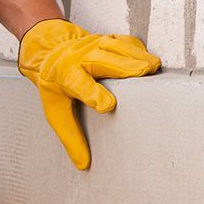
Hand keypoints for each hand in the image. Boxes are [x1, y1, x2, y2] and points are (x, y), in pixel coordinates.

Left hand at [16, 17, 160, 169]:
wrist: (50, 50)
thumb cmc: (55, 83)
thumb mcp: (55, 111)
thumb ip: (70, 137)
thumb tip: (83, 164)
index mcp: (64, 76)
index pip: (78, 84)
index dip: (93, 94)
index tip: (107, 105)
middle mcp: (79, 58)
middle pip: (103, 61)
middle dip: (123, 67)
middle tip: (143, 75)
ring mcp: (94, 45)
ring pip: (117, 48)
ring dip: (136, 57)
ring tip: (153, 68)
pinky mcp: (108, 39)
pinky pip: (126, 42)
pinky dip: (139, 50)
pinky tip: (149, 60)